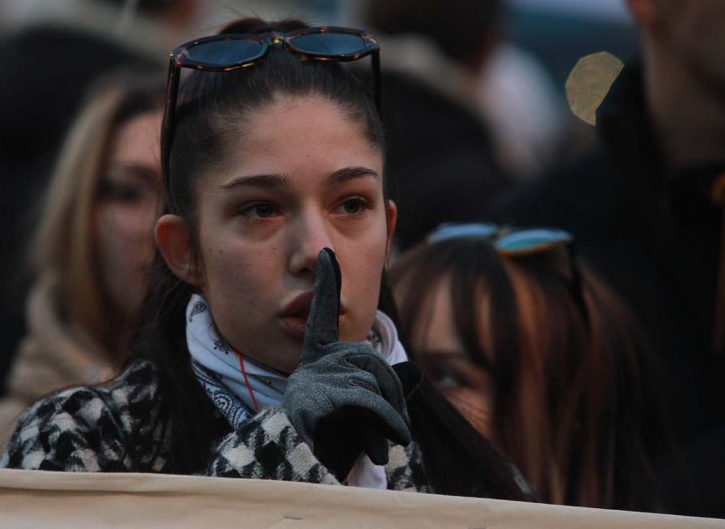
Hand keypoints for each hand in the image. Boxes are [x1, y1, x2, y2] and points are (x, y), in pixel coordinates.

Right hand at [282, 248, 410, 479]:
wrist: (310, 468)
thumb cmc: (340, 437)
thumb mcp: (366, 408)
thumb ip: (387, 387)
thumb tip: (414, 372)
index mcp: (320, 359)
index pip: (323, 315)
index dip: (327, 284)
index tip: (327, 254)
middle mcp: (312, 365)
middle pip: (369, 359)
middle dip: (391, 393)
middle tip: (397, 428)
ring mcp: (310, 382)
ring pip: (370, 381)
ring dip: (388, 414)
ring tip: (384, 440)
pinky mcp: (313, 403)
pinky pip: (365, 399)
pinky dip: (388, 419)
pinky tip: (395, 439)